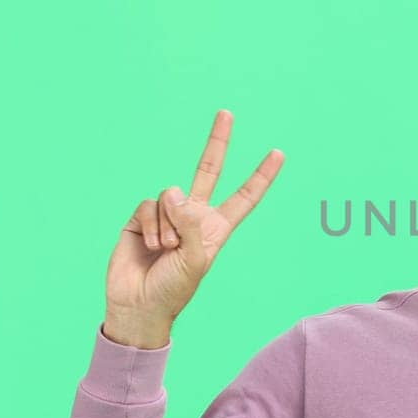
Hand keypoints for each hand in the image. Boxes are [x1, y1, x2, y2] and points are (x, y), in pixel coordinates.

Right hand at [103, 109, 283, 344]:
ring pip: (170, 197)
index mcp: (216, 228)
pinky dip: (150, 225)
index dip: (260, 176)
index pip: (244, 197)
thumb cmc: (174, 289)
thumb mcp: (197, 259)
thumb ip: (192, 222)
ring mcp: (167, 215)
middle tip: (227, 113)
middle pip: (208, 171)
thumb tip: (174, 191)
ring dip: (168, 227)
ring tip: (165, 251)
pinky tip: (149, 245)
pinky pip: (149, 205)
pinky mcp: (141, 217)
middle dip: (217, 142)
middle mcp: (194, 216)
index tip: (278, 153)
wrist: (139, 304)